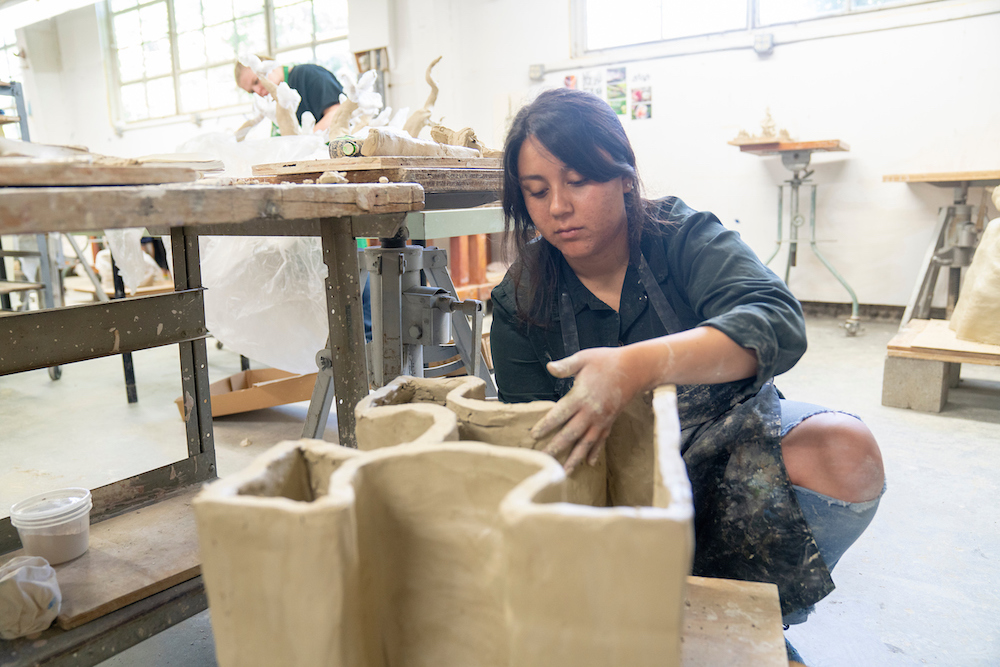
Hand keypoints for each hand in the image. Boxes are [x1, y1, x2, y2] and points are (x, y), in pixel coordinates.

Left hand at [531, 347, 643, 474]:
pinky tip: (589, 463)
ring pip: (586, 443)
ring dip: (574, 458)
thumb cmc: (607, 361)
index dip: (546, 425)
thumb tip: (549, 367)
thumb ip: (566, 365)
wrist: (635, 369)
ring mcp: (602, 420)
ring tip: (563, 472)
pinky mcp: (610, 422)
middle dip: (555, 447)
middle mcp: (591, 412)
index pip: (560, 414)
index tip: (533, 435)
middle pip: (570, 434)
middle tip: (542, 459)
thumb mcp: (584, 358)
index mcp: (581, 397)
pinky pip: (601, 441)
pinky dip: (595, 452)